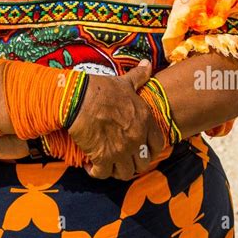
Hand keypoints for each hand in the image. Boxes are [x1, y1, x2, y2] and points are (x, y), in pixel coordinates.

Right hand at [67, 61, 164, 180]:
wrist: (80, 98)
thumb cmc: (102, 89)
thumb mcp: (124, 82)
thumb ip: (138, 77)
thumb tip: (147, 64)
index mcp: (145, 120)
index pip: (158, 145)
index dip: (150, 149)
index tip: (141, 149)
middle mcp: (137, 138)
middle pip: (142, 163)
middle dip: (134, 163)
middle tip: (123, 158)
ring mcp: (121, 150)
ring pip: (126, 173)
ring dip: (117, 170)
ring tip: (108, 164)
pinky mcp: (103, 158)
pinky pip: (104, 174)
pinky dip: (97, 172)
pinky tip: (91, 166)